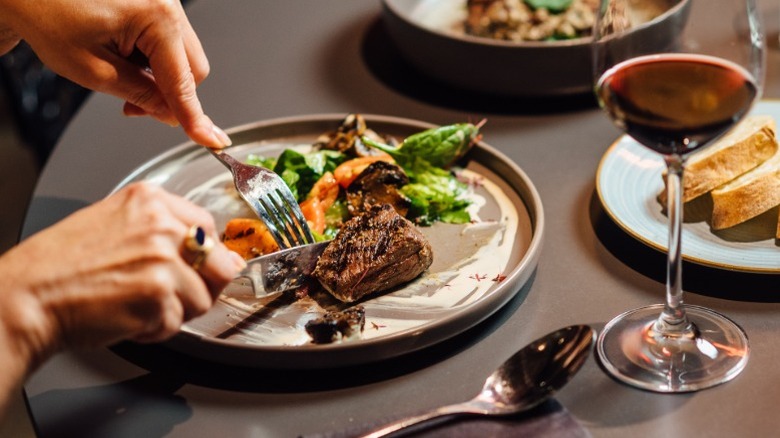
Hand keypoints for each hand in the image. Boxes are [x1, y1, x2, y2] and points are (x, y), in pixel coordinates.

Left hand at [0, 0, 230, 147]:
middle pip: (193, 69)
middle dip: (170, 94)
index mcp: (157, 17)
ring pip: (182, 57)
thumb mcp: (93, 70)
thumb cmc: (47, 13)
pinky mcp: (154, 2)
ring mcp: (163, 1)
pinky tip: (123, 56)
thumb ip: (140, 94)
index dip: (194, 117)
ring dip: (159, 76)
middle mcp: (167, 4)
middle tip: (133, 106)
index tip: (211, 140)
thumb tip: (169, 113)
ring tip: (119, 72)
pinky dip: (152, 58)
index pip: (183, 82)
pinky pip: (169, 41)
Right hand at [0, 183, 243, 369]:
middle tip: (172, 293)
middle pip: (220, 263)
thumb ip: (164, 230)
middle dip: (203, 285)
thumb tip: (213, 251)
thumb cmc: (62, 265)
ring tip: (141, 304)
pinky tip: (130, 316)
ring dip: (177, 311)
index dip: (206, 255)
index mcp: (151, 200)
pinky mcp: (160, 294)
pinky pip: (179, 323)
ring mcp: (164, 259)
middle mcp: (162, 225)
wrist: (29, 296)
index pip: (208, 227)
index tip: (196, 267)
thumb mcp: (116, 223)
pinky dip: (157, 329)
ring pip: (203, 298)